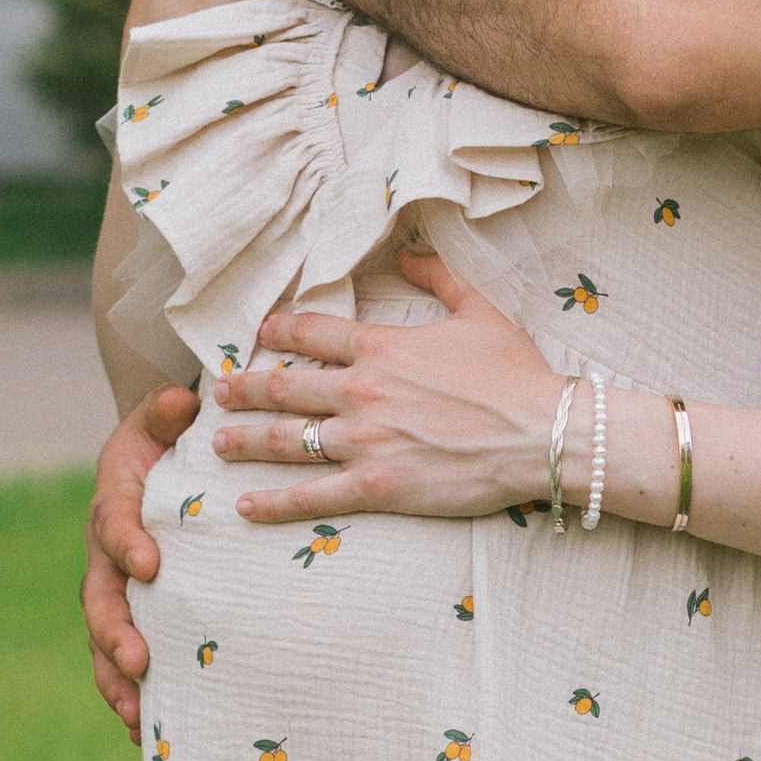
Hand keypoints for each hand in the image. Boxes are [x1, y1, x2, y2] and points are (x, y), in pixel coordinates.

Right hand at [84, 382, 197, 731]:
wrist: (158, 466)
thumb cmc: (169, 440)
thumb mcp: (166, 418)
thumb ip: (170, 412)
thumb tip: (184, 398)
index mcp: (114, 503)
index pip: (114, 524)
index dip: (127, 543)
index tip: (149, 565)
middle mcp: (106, 555)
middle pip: (100, 598)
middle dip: (115, 631)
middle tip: (139, 660)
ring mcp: (114, 591)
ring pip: (103, 640)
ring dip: (116, 679)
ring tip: (135, 715)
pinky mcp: (130, 617)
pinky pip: (121, 662)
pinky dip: (130, 697)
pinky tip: (147, 737)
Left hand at [213, 253, 562, 523]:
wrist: (541, 433)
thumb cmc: (516, 374)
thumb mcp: (481, 311)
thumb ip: (440, 278)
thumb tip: (409, 254)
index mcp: (382, 347)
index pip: (311, 333)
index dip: (278, 332)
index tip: (258, 335)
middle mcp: (361, 391)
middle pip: (283, 387)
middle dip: (243, 389)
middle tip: (218, 392)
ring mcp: (363, 441)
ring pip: (284, 440)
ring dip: (244, 440)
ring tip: (218, 442)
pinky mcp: (374, 486)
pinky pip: (310, 495)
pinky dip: (271, 502)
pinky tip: (243, 505)